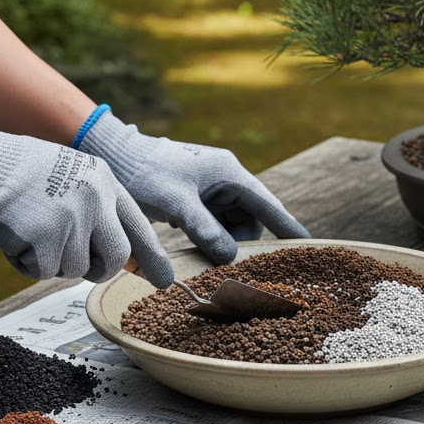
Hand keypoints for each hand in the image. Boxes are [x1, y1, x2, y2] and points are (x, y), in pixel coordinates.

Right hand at [0, 109, 173, 284]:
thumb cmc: (19, 172)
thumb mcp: (71, 176)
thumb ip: (97, 209)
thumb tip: (123, 257)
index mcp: (104, 181)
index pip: (138, 225)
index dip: (151, 255)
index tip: (163, 278)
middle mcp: (95, 199)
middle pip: (115, 258)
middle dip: (99, 270)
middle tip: (81, 267)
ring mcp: (71, 218)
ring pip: (74, 269)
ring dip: (49, 261)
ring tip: (29, 230)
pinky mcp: (44, 238)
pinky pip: (42, 272)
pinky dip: (24, 263)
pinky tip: (13, 236)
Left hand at [76, 107, 308, 262]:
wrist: (115, 157)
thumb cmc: (146, 172)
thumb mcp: (177, 203)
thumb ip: (205, 229)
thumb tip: (231, 257)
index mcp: (229, 173)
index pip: (267, 203)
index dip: (287, 225)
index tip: (308, 244)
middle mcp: (225, 180)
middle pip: (251, 218)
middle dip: (244, 242)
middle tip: (233, 266)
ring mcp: (210, 190)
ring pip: (232, 225)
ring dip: (225, 243)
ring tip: (209, 259)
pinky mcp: (196, 200)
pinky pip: (215, 224)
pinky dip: (211, 239)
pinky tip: (200, 252)